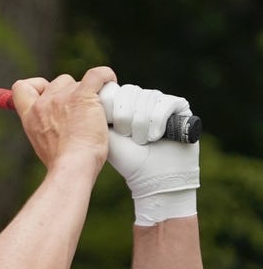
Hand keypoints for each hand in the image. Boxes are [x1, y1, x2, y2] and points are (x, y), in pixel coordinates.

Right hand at [12, 66, 116, 170]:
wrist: (72, 166)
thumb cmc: (63, 163)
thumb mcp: (44, 145)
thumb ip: (47, 130)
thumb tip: (58, 128)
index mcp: (30, 116)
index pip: (21, 88)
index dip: (36, 86)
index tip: (48, 93)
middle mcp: (43, 103)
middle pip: (58, 82)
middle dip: (70, 92)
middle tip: (82, 112)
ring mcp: (62, 98)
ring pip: (78, 82)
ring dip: (88, 92)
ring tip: (97, 112)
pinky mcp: (82, 96)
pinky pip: (97, 75)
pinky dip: (105, 76)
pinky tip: (110, 83)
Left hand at [99, 82, 199, 224]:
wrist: (153, 177)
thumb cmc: (128, 159)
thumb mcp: (106, 134)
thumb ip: (97, 113)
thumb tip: (87, 92)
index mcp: (128, 106)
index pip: (120, 91)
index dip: (116, 108)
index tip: (114, 128)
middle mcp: (145, 101)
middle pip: (132, 92)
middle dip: (126, 117)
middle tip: (128, 136)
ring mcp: (164, 103)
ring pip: (148, 97)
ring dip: (141, 124)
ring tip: (142, 140)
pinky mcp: (181, 108)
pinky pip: (167, 102)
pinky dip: (158, 121)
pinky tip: (156, 137)